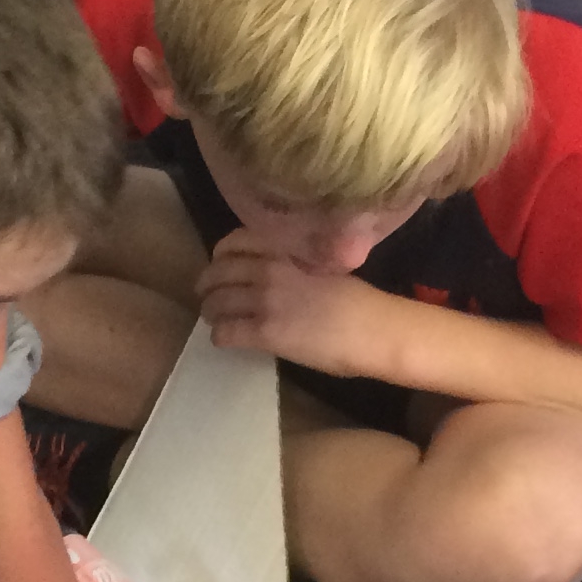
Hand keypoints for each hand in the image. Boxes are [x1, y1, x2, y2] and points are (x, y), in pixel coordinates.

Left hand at [196, 234, 391, 375]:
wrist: (375, 329)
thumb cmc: (360, 301)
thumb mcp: (323, 266)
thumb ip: (294, 262)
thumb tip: (274, 270)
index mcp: (286, 250)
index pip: (234, 242)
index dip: (220, 256)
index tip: (220, 265)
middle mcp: (270, 269)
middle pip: (218, 273)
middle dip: (206, 285)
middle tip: (208, 296)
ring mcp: (265, 300)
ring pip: (216, 302)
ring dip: (210, 311)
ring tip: (213, 319)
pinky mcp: (265, 332)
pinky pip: (226, 331)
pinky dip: (219, 336)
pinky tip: (224, 339)